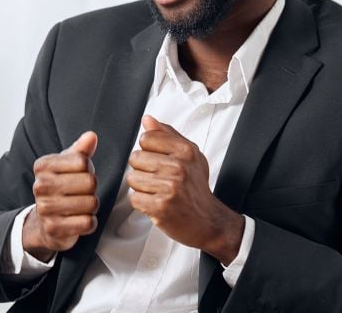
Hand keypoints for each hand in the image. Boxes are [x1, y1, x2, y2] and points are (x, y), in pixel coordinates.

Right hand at [23, 131, 99, 261]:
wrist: (44, 221)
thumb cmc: (60, 187)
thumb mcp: (68, 165)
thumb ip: (81, 150)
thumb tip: (91, 136)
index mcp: (43, 166)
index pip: (83, 162)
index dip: (88, 170)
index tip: (78, 176)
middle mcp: (40, 186)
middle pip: (90, 182)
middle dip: (92, 189)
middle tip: (81, 193)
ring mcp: (45, 208)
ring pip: (92, 203)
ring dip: (92, 206)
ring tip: (80, 206)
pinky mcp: (54, 228)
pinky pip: (88, 223)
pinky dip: (90, 222)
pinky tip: (79, 220)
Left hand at [127, 115, 244, 263]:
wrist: (208, 221)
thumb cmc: (196, 187)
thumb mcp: (190, 156)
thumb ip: (167, 135)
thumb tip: (147, 120)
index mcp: (185, 151)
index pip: (146, 138)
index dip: (149, 150)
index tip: (159, 160)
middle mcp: (178, 167)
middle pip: (136, 158)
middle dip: (143, 169)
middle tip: (159, 179)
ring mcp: (169, 187)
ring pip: (132, 179)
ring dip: (142, 187)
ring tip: (158, 191)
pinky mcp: (160, 207)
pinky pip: (134, 199)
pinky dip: (142, 203)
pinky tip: (156, 202)